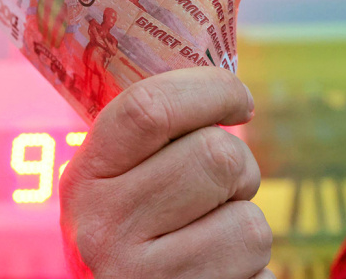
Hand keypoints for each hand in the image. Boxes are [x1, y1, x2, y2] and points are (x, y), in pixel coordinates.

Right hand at [60, 67, 272, 277]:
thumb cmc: (126, 233)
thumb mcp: (109, 184)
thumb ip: (144, 140)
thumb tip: (222, 86)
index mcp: (84, 178)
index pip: (149, 108)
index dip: (210, 89)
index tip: (238, 100)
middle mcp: (104, 228)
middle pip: (216, 156)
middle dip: (240, 166)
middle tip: (225, 184)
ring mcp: (144, 277)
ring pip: (249, 222)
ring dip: (246, 224)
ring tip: (213, 236)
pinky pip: (261, 273)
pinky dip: (253, 269)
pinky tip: (216, 272)